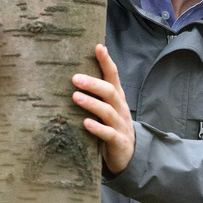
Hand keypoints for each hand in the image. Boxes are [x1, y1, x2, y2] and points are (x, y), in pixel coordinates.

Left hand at [72, 44, 134, 174]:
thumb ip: (96, 94)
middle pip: (110, 92)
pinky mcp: (119, 142)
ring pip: (108, 111)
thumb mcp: (107, 107)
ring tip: (75, 97)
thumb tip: (73, 73)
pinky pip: (109, 134)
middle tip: (75, 78)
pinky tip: (85, 123)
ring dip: (92, 103)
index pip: (113, 76)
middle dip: (94, 83)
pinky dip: (97, 128)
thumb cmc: (112, 126)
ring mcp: (121, 125)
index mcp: (117, 97)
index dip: (106, 61)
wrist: (129, 155)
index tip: (98, 47)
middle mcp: (120, 108)